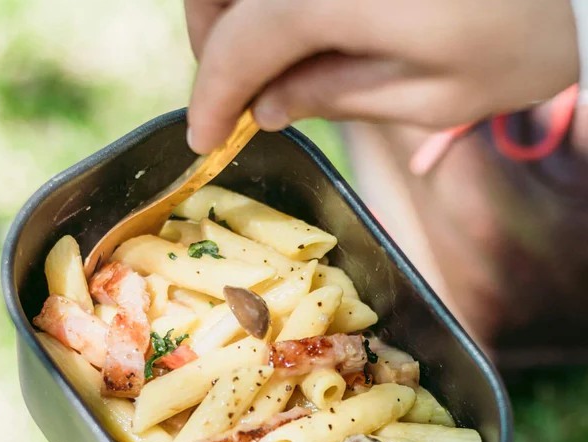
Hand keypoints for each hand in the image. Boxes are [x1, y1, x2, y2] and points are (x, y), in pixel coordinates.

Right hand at [185, 0, 579, 152]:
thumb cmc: (528, 35)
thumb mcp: (431, 93)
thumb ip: (334, 93)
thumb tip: (265, 108)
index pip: (239, 42)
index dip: (211, 96)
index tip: (203, 139)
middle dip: (209, 41)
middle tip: (231, 96)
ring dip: (233, 10)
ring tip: (258, 61)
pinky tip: (290, 24)